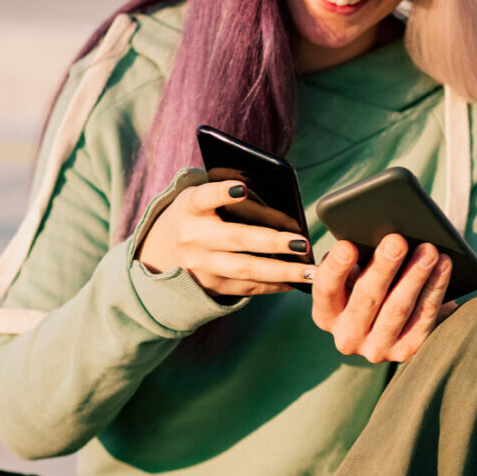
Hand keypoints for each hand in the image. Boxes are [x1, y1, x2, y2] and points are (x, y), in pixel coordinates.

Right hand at [137, 180, 312, 296]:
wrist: (165, 251)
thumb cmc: (200, 214)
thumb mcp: (203, 196)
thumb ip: (230, 191)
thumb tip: (278, 201)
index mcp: (189, 207)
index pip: (204, 197)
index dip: (222, 192)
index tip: (243, 188)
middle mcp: (191, 237)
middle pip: (236, 239)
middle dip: (272, 242)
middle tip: (302, 243)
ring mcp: (199, 266)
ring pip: (245, 270)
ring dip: (282, 271)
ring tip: (311, 271)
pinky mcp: (209, 286)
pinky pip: (246, 287)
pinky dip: (274, 285)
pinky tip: (297, 282)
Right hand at [311, 234, 455, 362]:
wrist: (395, 318)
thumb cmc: (370, 283)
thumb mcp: (356, 275)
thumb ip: (358, 261)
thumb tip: (378, 239)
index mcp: (327, 314)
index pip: (325, 290)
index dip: (336, 268)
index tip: (348, 245)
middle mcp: (347, 337)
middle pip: (366, 299)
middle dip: (383, 267)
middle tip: (397, 241)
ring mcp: (377, 349)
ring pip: (398, 309)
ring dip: (415, 276)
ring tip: (428, 251)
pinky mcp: (406, 351)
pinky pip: (424, 317)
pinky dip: (435, 288)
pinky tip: (443, 266)